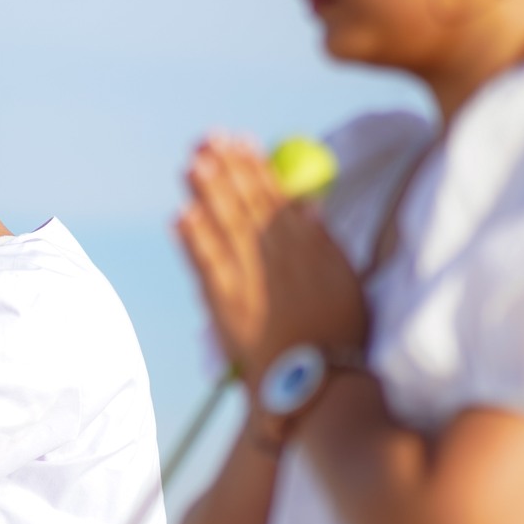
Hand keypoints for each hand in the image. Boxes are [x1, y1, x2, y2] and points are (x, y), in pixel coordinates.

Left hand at [175, 134, 367, 390]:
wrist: (317, 385)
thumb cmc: (334, 336)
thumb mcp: (343, 282)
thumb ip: (323, 243)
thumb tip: (309, 204)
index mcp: (307, 247)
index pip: (275, 196)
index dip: (255, 166)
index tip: (240, 140)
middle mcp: (278, 256)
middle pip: (247, 203)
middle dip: (227, 168)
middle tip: (208, 137)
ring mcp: (250, 279)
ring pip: (226, 226)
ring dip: (208, 192)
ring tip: (192, 163)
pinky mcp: (226, 304)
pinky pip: (207, 265)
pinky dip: (194, 240)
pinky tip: (180, 216)